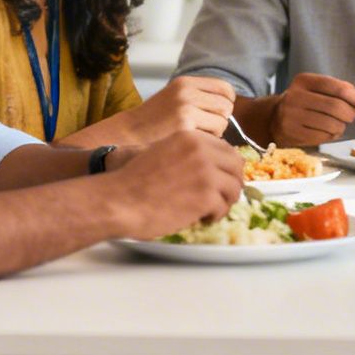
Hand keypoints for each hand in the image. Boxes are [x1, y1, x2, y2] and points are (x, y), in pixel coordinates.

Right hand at [99, 130, 243, 239]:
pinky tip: (201, 218)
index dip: (224, 167)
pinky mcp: (206, 196)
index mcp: (190, 137)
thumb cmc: (132, 181)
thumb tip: (211, 165)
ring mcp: (206, 172)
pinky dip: (215, 215)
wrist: (117, 200)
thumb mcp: (161, 153)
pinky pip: (224, 207)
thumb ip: (186, 153)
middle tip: (219, 197)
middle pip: (236, 167)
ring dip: (224, 201)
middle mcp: (202, 150)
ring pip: (234, 187)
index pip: (226, 149)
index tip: (218, 180)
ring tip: (208, 210)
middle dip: (230, 183)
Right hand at [130, 76, 236, 139]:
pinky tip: (192, 143)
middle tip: (206, 128)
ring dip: (215, 132)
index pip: (224, 88)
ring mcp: (185, 108)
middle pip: (226, 106)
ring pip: (222, 121)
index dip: (227, 102)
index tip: (219, 113)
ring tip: (198, 135)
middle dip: (221, 119)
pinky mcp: (185, 127)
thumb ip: (199, 96)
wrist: (129, 135)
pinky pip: (213, 135)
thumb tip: (229, 103)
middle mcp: (186, 91)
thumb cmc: (155, 121)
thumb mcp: (175, 98)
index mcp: (185, 82)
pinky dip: (208, 142)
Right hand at [270, 72, 354, 145]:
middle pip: (334, 106)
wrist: (275, 118)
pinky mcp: (292, 132)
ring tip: (338, 125)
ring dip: (341, 126)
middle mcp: (295, 96)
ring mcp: (292, 115)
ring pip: (330, 124)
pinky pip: (322, 137)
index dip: (353, 96)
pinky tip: (327, 132)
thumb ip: (341, 91)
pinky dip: (331, 136)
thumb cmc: (304, 102)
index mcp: (304, 81)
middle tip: (351, 116)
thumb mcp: (318, 90)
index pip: (335, 86)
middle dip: (349, 113)